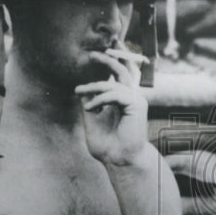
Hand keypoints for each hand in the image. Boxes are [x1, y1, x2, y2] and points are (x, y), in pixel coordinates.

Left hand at [75, 49, 148, 166]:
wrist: (118, 161)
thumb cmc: (108, 145)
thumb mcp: (92, 119)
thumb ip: (90, 102)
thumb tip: (83, 87)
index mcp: (124, 100)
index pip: (122, 74)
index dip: (114, 60)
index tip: (98, 53)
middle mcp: (133, 98)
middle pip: (124, 69)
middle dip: (110, 58)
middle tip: (92, 53)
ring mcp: (136, 101)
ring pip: (115, 82)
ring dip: (95, 86)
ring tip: (79, 91)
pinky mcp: (136, 106)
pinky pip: (115, 94)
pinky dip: (100, 99)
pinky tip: (90, 108)